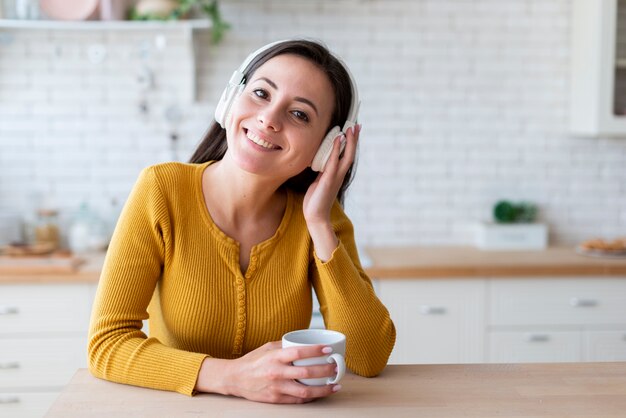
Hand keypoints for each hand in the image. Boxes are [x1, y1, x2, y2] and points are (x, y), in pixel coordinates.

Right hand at [197, 341, 339, 403]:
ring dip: (323, 389)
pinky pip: (298, 400)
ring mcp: (277, 388)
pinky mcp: (276, 399)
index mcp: (275, 357)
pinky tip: (321, 393)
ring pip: (305, 391)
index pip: (299, 352)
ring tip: (335, 385)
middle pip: (306, 373)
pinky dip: (312, 397)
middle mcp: (276, 372)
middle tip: (335, 367)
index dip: (316, 351)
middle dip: (325, 371)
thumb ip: (285, 345)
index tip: (328, 350)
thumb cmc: (252, 361)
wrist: (234, 379)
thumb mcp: (267, 348)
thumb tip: (305, 342)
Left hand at [303, 124, 359, 226]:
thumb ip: (323, 172)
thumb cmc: (316, 200)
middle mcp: (339, 174)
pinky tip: (337, 139)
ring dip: (349, 141)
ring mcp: (335, 177)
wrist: (316, 216)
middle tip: (357, 125)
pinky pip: (333, 161)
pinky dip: (336, 149)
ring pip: (346, 156)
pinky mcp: (328, 179)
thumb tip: (322, 163)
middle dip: (354, 139)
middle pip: (351, 153)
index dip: (351, 143)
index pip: (347, 155)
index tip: (353, 130)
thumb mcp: (319, 182)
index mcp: (337, 174)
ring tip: (350, 128)